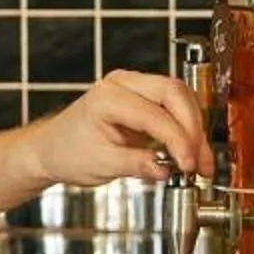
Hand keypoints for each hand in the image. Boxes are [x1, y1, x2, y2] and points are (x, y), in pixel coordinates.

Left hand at [19, 71, 214, 187]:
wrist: (52, 150)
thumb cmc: (68, 153)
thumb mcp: (102, 165)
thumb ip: (137, 165)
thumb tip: (167, 170)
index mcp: (107, 97)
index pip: (155, 115)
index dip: (178, 141)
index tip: (188, 165)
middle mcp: (122, 83)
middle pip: (175, 94)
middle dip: (193, 129)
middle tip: (201, 162)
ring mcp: (134, 86)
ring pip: (180, 97)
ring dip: (195, 129)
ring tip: (201, 162)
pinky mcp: (143, 97)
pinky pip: (174, 106)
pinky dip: (187, 128)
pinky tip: (192, 151)